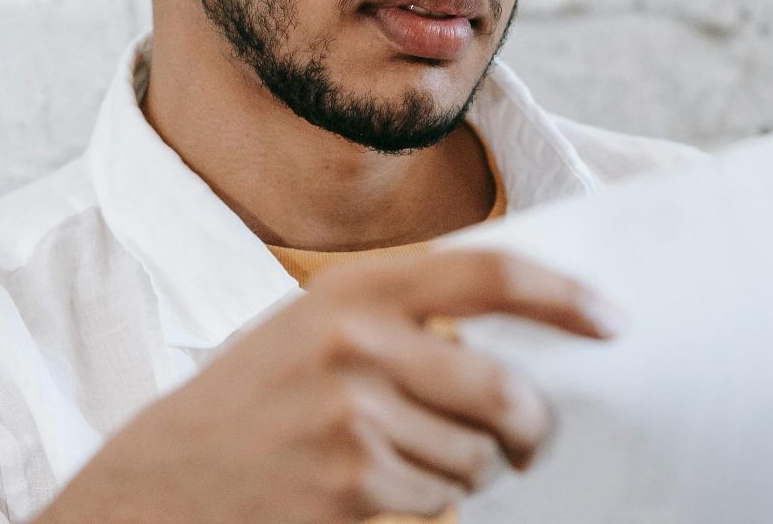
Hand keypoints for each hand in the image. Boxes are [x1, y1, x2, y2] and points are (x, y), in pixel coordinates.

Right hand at [33, 247, 619, 523]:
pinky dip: (427, 508)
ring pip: (477, 458)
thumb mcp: (318, 328)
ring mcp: (354, 418)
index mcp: (358, 288)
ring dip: (467, 473)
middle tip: (531, 441)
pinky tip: (375, 496)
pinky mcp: (353, 487)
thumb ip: (407, 320)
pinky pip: (441, 503)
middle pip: (503, 389)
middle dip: (530, 426)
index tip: (612, 321)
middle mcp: (358, 342)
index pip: (492, 271)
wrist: (160, 484)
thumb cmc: (256, 403)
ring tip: (405, 465)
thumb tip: (525, 341)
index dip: (566, 296)